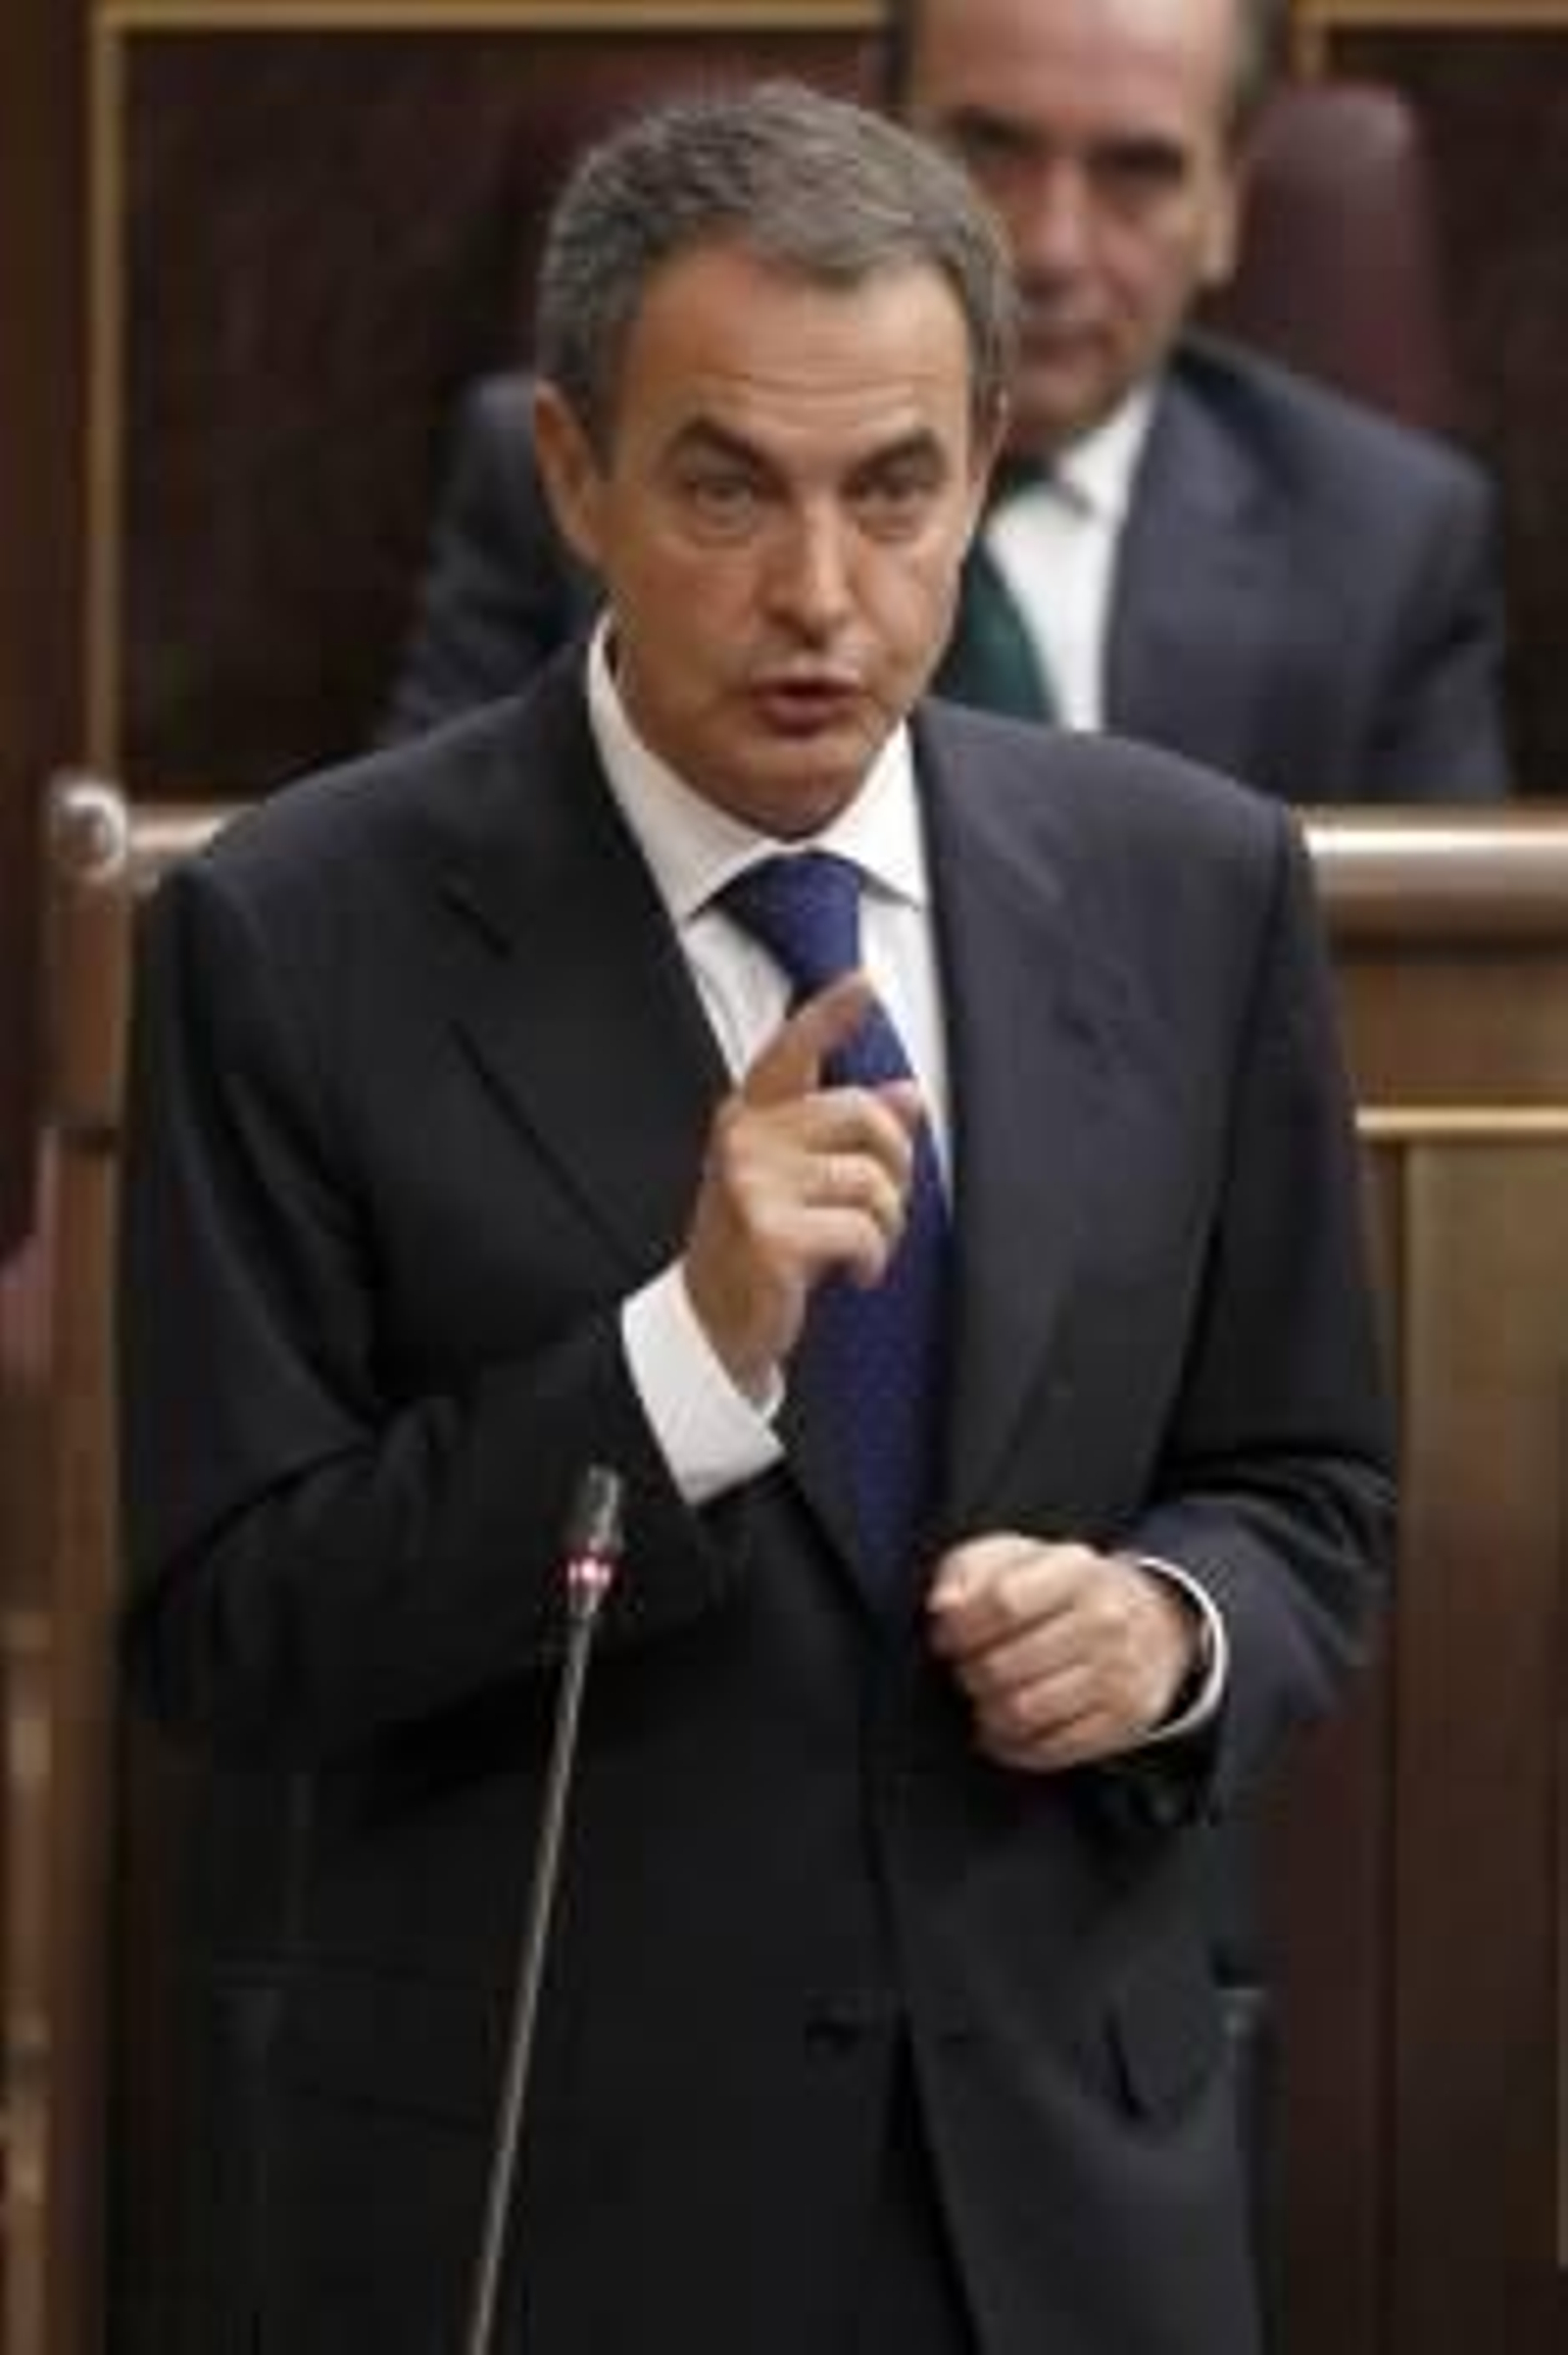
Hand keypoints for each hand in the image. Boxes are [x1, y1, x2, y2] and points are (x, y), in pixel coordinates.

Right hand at [682, 972, 926, 1392]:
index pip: (790, 1051)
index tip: (864, 983)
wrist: (713, 1323)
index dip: (829, 1014)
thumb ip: (848, 1135)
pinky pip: (862, 1229)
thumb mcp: (801, 1180)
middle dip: (896, 1164)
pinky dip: (874, 1258)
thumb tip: (909, 1094)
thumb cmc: (761, 1244)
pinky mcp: (769, 1232)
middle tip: (886, 1204)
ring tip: (865, 1248)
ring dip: (887, 1223)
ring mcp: (751, 1182)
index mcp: (749, 1116)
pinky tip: (856, 1275)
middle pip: (863, 1114)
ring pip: (871, 1179)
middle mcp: (744, 1137)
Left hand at [927, 1533, 1201, 1771]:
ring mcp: (1119, 1673)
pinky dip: (1014, 1747)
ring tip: (983, 1699)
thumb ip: (969, 1569)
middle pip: (1004, 1665)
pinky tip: (1003, 1731)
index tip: (945, 1638)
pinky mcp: (1124, 1721)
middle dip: (968, 1674)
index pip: (1003, 1602)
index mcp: (1075, 1569)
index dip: (959, 1627)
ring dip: (986, 1713)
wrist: (1154, 1622)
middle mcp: (1105, 1619)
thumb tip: (943, 1606)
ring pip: (1023, 1712)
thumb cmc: (1064, 1590)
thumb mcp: (1017, 1558)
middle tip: (965, 1671)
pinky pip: (1052, 1749)